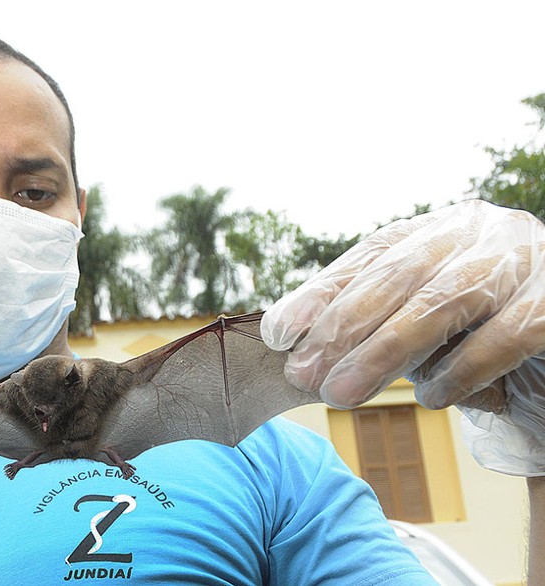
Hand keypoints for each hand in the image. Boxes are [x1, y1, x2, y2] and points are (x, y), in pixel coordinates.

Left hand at [260, 200, 544, 471]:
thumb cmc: (485, 340)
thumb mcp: (422, 325)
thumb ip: (367, 320)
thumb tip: (288, 336)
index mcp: (444, 228)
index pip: (372, 255)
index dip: (322, 293)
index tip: (277, 334)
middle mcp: (484, 231)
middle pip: (399, 274)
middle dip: (342, 328)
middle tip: (303, 374)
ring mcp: (527, 259)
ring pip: (441, 300)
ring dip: (383, 352)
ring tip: (341, 393)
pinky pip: (506, 334)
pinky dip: (460, 369)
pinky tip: (429, 398)